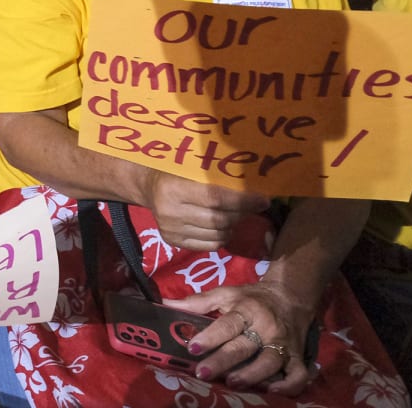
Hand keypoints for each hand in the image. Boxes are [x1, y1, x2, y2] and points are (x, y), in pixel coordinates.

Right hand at [145, 169, 268, 249]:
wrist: (148, 187)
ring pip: (217, 234)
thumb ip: (216, 177)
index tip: (263, 200)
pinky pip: (210, 245)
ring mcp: (170, 230)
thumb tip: (254, 185)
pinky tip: (222, 226)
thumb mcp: (191, 167)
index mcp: (173, 188)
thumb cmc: (175, 171)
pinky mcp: (172, 241)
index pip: (215, 198)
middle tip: (254, 206)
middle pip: (219, 219)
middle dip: (242, 213)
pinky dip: (223, 236)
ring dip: (233, 225)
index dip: (243, 201)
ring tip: (236, 214)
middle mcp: (170, 212)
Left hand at [165, 280, 317, 395]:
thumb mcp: (225, 294)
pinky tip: (271, 391)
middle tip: (203, 373)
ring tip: (232, 383)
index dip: (210, 336)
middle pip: (244, 346)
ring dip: (251, 375)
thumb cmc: (251, 299)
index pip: (227, 324)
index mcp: (246, 310)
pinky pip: (297, 374)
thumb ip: (196, 302)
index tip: (193, 347)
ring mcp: (284, 344)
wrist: (290, 297)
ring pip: (270, 362)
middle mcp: (266, 327)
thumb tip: (164, 304)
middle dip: (223, 361)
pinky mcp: (298, 357)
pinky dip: (288, 385)